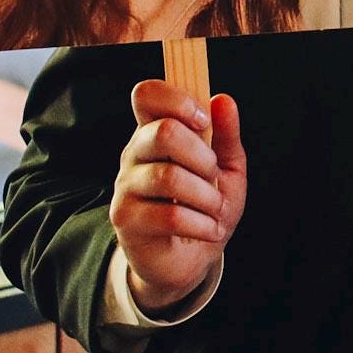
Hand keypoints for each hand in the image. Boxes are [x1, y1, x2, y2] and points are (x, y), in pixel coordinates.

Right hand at [109, 82, 246, 314]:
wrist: (192, 257)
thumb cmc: (207, 205)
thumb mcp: (228, 166)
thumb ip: (226, 134)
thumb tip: (223, 100)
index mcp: (156, 131)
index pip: (146, 95)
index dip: (177, 100)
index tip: (203, 121)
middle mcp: (134, 153)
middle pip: (164, 133)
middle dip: (203, 157)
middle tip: (214, 177)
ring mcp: (125, 186)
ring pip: (169, 177)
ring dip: (206, 196)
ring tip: (214, 208)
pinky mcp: (125, 219)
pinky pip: (169, 216)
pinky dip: (201, 224)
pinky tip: (208, 229)